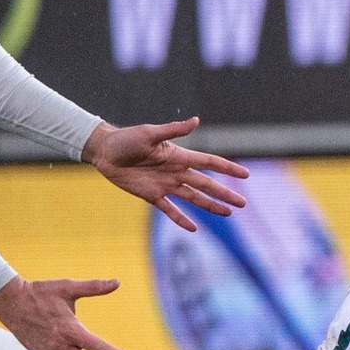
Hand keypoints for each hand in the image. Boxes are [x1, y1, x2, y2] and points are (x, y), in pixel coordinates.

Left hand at [84, 118, 249, 230]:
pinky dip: (182, 219)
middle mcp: (176, 172)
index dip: (227, 168)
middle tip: (242, 204)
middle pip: (206, 184)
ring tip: (228, 213)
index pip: (209, 163)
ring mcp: (165, 185)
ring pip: (193, 198)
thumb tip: (196, 121)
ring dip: (210, 206)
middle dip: (224, 194)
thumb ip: (173, 130)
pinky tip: (195, 228)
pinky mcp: (151, 196)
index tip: (245, 175)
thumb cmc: (126, 139)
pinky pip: (170, 210)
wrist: (104, 152)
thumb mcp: (149, 133)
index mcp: (179, 156)